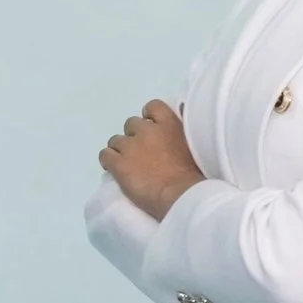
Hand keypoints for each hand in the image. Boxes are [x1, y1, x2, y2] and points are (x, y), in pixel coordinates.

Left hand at [99, 99, 204, 221]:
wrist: (182, 196)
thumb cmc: (196, 175)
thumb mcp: (197, 144)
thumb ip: (186, 126)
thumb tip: (183, 108)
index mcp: (170, 124)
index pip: (153, 106)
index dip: (150, 117)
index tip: (153, 129)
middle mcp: (148, 130)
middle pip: (132, 124)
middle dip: (135, 136)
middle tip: (142, 152)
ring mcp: (130, 146)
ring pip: (115, 140)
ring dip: (121, 149)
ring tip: (128, 163)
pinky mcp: (118, 164)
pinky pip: (105, 155)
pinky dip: (108, 161)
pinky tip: (114, 170)